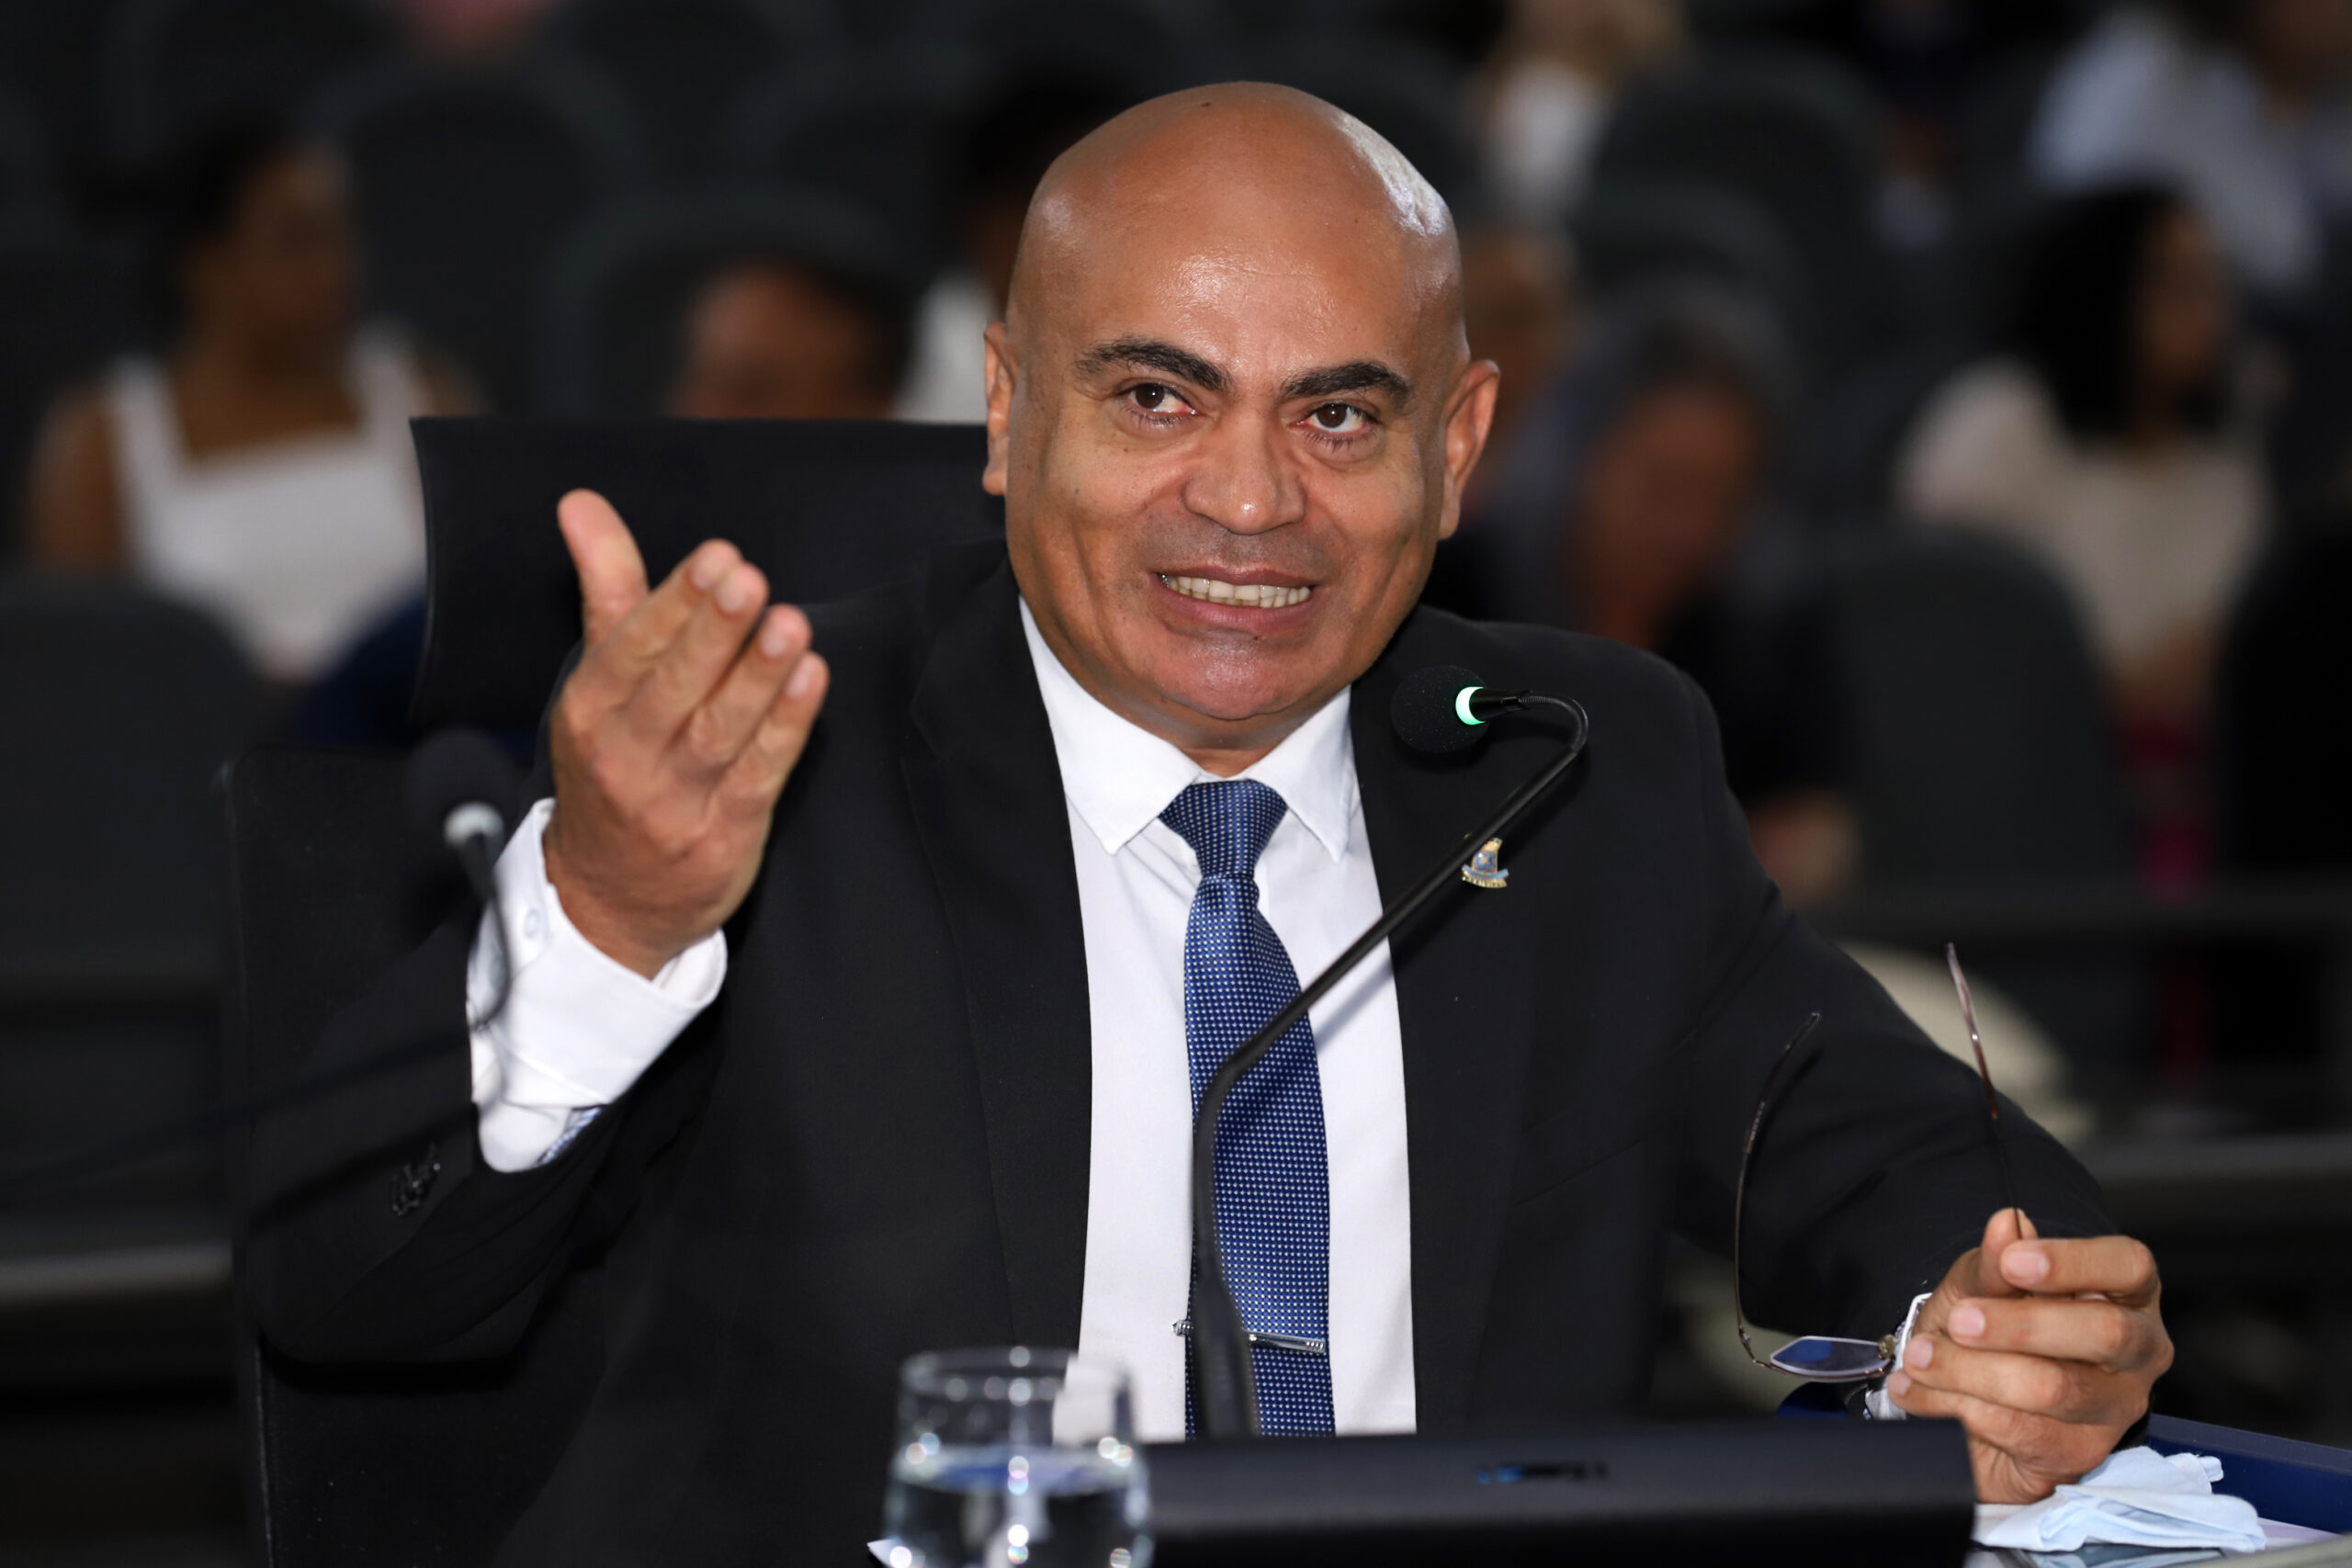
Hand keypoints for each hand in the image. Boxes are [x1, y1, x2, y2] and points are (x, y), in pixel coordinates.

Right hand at [542, 490, 828, 975]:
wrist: (606, 900)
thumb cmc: (613, 765)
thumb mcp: (599, 681)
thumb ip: (607, 590)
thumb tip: (582, 504)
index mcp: (589, 710)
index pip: (631, 647)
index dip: (675, 601)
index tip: (718, 557)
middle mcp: (624, 755)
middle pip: (673, 687)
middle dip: (713, 631)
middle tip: (751, 580)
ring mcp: (672, 802)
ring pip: (717, 731)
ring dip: (757, 677)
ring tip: (791, 627)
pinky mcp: (721, 837)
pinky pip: (758, 776)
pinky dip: (786, 728)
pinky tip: (811, 683)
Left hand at [1889, 1209, 2172, 1502]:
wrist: (1964, 1402)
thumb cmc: (1988, 1331)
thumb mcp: (1980, 1287)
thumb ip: (1995, 1264)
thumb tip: (2007, 1223)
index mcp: (2123, 1293)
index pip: (2129, 1265)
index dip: (2076, 1261)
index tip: (2016, 1259)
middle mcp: (2135, 1352)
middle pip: (2105, 1333)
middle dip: (2021, 1324)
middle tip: (1960, 1321)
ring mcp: (2114, 1408)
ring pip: (2055, 1387)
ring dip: (1973, 1371)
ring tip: (1920, 1358)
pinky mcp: (2080, 1453)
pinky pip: (2022, 1431)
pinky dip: (1958, 1407)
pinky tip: (1919, 1393)